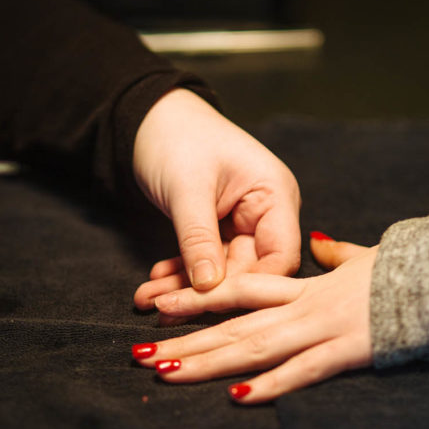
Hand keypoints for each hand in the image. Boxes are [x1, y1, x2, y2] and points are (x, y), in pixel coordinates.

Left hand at [131, 233, 377, 402]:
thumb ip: (338, 254)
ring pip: (255, 346)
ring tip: (167, 373)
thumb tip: (322, 244)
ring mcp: (323, 327)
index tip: (157, 307)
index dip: (196, 298)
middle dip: (184, 340)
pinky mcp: (348, 350)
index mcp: (304, 285)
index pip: (238, 289)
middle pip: (233, 323)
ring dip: (208, 361)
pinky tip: (239, 397)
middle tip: (138, 355)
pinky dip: (273, 384)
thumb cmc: (406, 269)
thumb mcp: (365, 257)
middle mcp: (303, 305)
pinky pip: (304, 370)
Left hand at [132, 89, 300, 306]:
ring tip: (149, 302)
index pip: (280, 257)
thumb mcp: (187, 189)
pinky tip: (153, 285)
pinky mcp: (220, 229)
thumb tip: (209, 289)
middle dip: (206, 292)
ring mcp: (243, 222)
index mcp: (275, 195)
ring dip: (186, 287)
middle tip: (165, 312)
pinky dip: (180, 273)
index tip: (214, 305)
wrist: (149, 116)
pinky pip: (205, 261)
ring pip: (222, 271)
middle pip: (249, 269)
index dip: (252, 285)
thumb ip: (200, 240)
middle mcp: (266, 212)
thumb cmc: (176, 137)